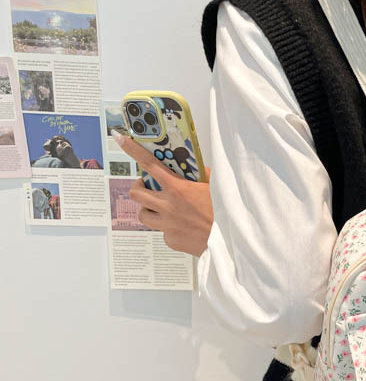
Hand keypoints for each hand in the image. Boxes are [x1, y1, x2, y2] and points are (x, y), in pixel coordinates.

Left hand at [113, 131, 213, 256]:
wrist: (230, 242)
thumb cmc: (225, 213)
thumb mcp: (215, 187)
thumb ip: (201, 175)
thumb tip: (192, 169)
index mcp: (178, 189)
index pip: (149, 164)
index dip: (132, 149)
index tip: (120, 139)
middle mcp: (168, 206)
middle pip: (136, 193)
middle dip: (138, 187)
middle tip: (146, 187)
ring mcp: (167, 225)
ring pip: (143, 214)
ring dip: (149, 209)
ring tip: (162, 209)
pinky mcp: (171, 240)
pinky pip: (162, 232)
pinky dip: (169, 228)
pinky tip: (183, 228)